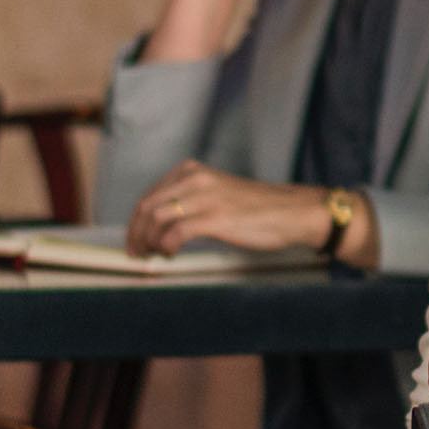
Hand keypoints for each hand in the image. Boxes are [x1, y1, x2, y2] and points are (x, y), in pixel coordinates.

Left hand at [126, 161, 364, 259]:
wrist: (293, 212)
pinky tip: (171, 254)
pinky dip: (166, 246)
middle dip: (136, 233)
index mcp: (193, 171)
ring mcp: (206, 197)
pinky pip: (176, 232)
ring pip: (157, 218)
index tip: (135, 240)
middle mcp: (196, 179)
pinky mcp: (216, 217)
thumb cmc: (257, 209)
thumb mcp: (217, 194)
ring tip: (152, 257)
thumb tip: (162, 226)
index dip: (136, 221)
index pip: (150, 195)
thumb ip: (191, 201)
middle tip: (136, 254)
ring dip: (148, 242)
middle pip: (147, 206)